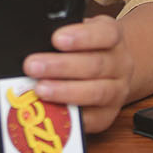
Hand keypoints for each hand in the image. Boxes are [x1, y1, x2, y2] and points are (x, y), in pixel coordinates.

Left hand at [24, 14, 132, 132]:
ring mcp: (117, 91)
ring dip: (64, 91)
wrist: (111, 72)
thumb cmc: (87, 50)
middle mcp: (120, 64)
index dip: (82, 37)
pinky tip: (51, 110)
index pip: (105, 34)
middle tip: (32, 66)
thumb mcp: (79, 33)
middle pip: (95, 65)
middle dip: (61, 66)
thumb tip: (33, 44)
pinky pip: (91, 118)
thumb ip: (62, 37)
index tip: (56, 39)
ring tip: (39, 89)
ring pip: (95, 92)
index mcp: (113, 37)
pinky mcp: (107, 115)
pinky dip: (70, 115)